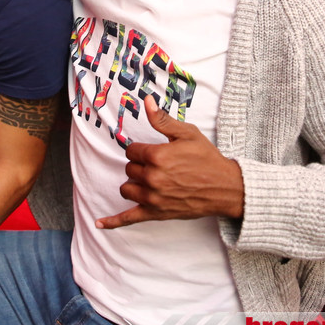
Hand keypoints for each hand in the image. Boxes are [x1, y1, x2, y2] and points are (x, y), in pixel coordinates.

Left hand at [96, 95, 244, 228]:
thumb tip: (146, 101)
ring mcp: (153, 197)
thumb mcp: (187, 133)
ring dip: (134, 184)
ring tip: (150, 181)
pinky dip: (113, 222)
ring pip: (126, 189)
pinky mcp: (156, 213)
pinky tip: (99, 223)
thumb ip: (162, 119)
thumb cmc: (207, 159)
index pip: (131, 151)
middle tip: (159, 166)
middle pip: (129, 169)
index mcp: (157, 156)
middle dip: (139, 166)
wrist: (225, 187)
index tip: (154, 152)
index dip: (141, 150)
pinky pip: (129, 218)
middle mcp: (152, 177)